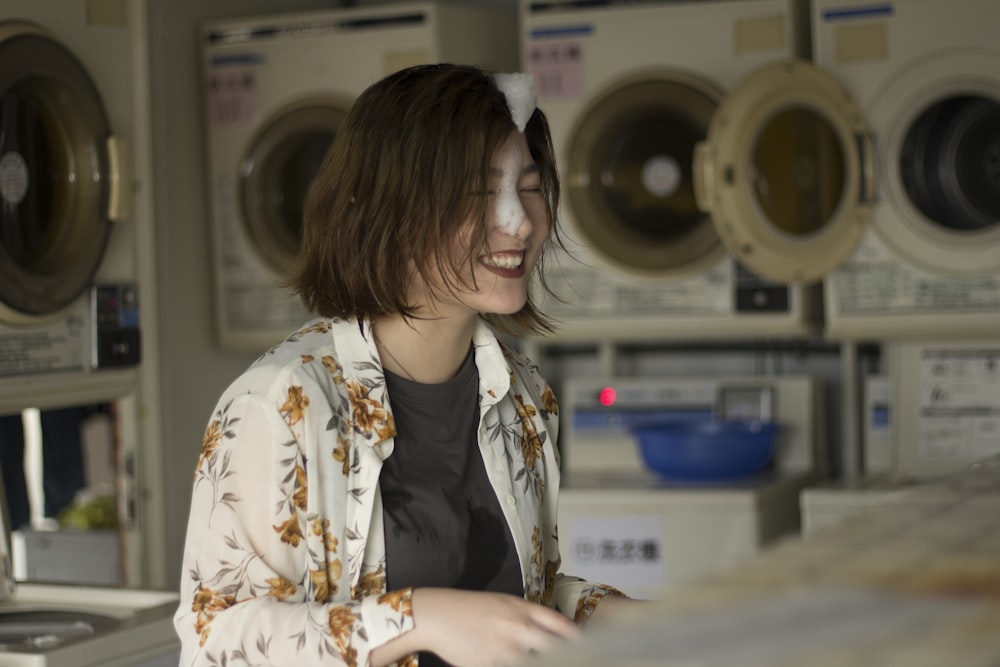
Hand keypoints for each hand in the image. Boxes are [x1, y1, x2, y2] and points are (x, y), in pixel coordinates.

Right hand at [410, 588, 580, 666]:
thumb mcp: (502, 604)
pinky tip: (513, 664)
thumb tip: (554, 633)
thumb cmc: (469, 609)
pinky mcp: (486, 664)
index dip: (577, 640)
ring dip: (540, 664)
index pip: (559, 625)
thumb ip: (528, 617)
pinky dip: (514, 666)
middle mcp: (515, 627)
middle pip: (553, 649)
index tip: (591, 649)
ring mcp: (502, 648)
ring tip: (553, 665)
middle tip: (580, 663)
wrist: (435, 614)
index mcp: (521, 609)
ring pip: (532, 663)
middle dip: (568, 660)